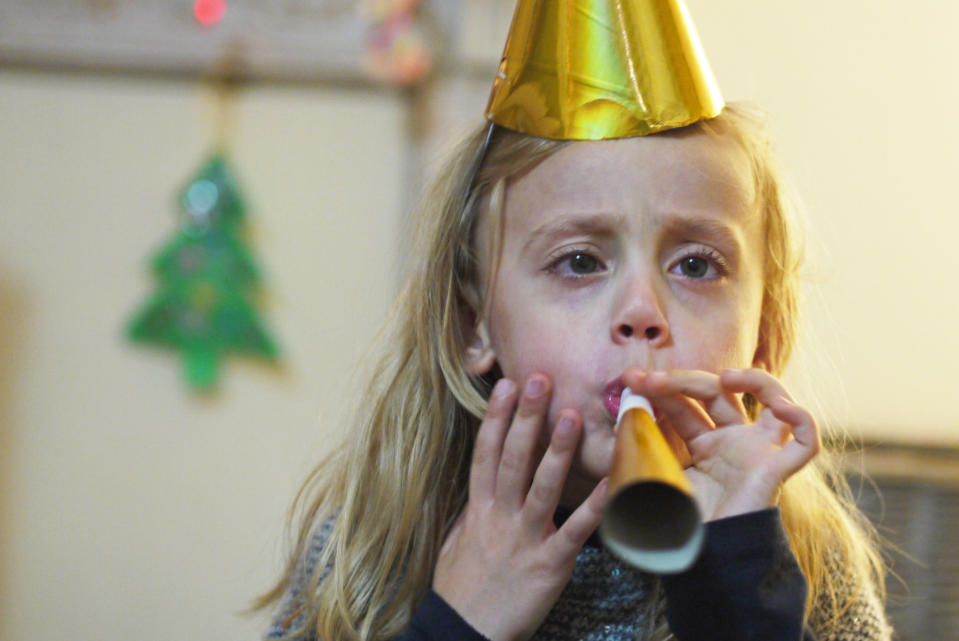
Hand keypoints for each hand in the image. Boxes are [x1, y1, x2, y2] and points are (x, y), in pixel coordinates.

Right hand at [433, 375, 606, 640]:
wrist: (464, 632)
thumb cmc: (460, 588)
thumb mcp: (457, 541)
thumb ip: (474, 509)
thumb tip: (484, 483)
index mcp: (477, 509)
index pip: (486, 454)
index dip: (496, 418)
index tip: (506, 386)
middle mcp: (498, 516)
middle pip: (512, 458)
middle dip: (525, 418)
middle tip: (539, 379)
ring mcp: (523, 538)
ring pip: (540, 486)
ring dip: (556, 450)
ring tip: (571, 416)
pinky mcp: (548, 564)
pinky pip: (574, 531)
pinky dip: (592, 507)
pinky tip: (609, 482)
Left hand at [623, 368, 819, 520]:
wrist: (701, 564)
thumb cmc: (677, 527)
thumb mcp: (651, 482)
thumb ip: (636, 460)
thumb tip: (612, 436)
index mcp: (703, 445)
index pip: (684, 404)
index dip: (660, 389)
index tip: (631, 380)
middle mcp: (732, 442)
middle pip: (718, 394)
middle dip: (683, 379)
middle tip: (651, 379)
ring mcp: (757, 452)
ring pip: (771, 399)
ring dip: (752, 379)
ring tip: (725, 376)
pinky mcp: (776, 469)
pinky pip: (806, 441)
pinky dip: (803, 418)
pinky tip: (782, 406)